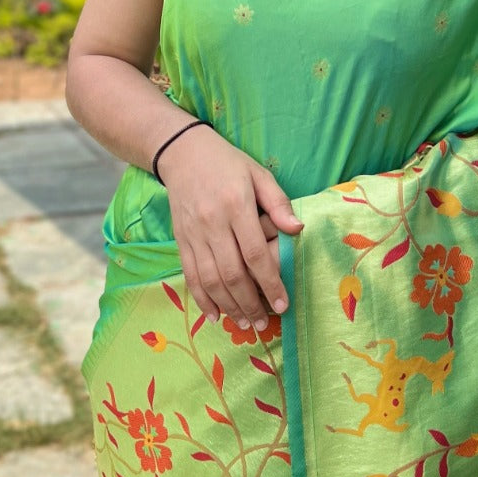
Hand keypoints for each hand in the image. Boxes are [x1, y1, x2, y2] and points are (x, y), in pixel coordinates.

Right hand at [158, 126, 302, 328]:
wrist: (182, 153)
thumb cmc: (227, 163)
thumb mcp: (258, 174)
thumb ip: (278, 202)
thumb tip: (297, 230)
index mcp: (236, 206)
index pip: (255, 254)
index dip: (270, 283)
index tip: (283, 303)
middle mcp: (213, 224)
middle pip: (232, 274)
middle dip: (250, 304)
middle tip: (265, 323)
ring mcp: (193, 234)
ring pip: (210, 280)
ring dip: (228, 307)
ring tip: (245, 323)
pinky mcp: (180, 240)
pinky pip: (190, 275)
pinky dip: (202, 299)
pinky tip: (215, 315)